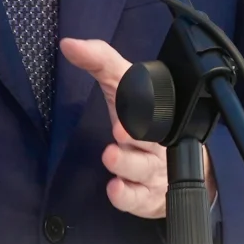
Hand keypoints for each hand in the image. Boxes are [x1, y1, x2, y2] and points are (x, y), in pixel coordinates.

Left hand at [61, 37, 209, 218]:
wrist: (175, 169)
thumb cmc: (141, 123)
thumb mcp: (122, 88)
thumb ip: (99, 62)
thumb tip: (68, 44)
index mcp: (155, 112)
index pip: (152, 102)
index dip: (139, 103)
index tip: (122, 99)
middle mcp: (158, 142)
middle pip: (150, 140)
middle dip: (136, 136)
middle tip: (121, 130)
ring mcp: (154, 171)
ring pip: (144, 169)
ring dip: (127, 162)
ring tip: (110, 156)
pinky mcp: (148, 197)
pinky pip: (139, 199)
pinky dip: (127, 195)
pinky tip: (115, 188)